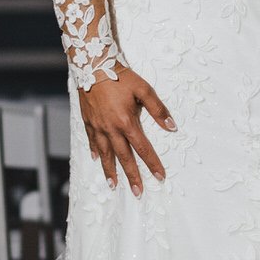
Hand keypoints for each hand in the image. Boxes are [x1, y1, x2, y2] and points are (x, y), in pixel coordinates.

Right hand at [77, 65, 174, 195]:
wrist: (93, 65)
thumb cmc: (121, 77)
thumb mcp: (144, 89)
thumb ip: (158, 110)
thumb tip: (172, 127)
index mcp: (126, 122)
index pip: (143, 148)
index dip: (152, 164)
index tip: (160, 177)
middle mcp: (111, 129)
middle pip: (123, 157)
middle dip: (132, 176)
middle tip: (137, 193)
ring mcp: (97, 126)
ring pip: (105, 154)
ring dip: (110, 170)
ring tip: (114, 185)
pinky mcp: (88, 121)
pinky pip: (92, 141)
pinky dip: (95, 152)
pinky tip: (97, 159)